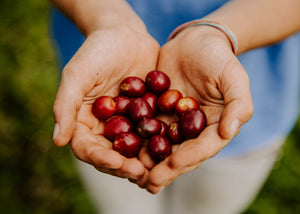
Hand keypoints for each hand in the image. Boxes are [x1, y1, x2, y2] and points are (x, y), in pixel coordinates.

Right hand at [52, 26, 159, 180]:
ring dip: (144, 161)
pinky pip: (153, 133)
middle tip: (141, 174)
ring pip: (134, 149)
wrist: (124, 35)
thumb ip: (66, 105)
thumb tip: (57, 140)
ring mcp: (127, 123)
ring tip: (157, 169)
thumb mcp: (77, 74)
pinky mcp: (147, 116)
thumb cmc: (96, 51)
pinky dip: (160, 143)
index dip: (100, 159)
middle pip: (112, 155)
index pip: (88, 149)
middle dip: (125, 166)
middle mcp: (106, 127)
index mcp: (85, 122)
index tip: (116, 164)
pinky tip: (172, 150)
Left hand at [143, 26, 252, 192]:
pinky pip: (147, 127)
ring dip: (149, 161)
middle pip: (180, 153)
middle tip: (150, 183)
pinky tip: (124, 149)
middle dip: (166, 169)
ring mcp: (173, 122)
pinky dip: (137, 139)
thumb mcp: (233, 76)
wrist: (194, 41)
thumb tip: (228, 133)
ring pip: (161, 145)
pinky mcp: (157, 111)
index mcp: (214, 126)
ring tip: (134, 173)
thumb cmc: (217, 57)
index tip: (174, 165)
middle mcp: (193, 129)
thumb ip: (238, 104)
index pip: (203, 147)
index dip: (189, 157)